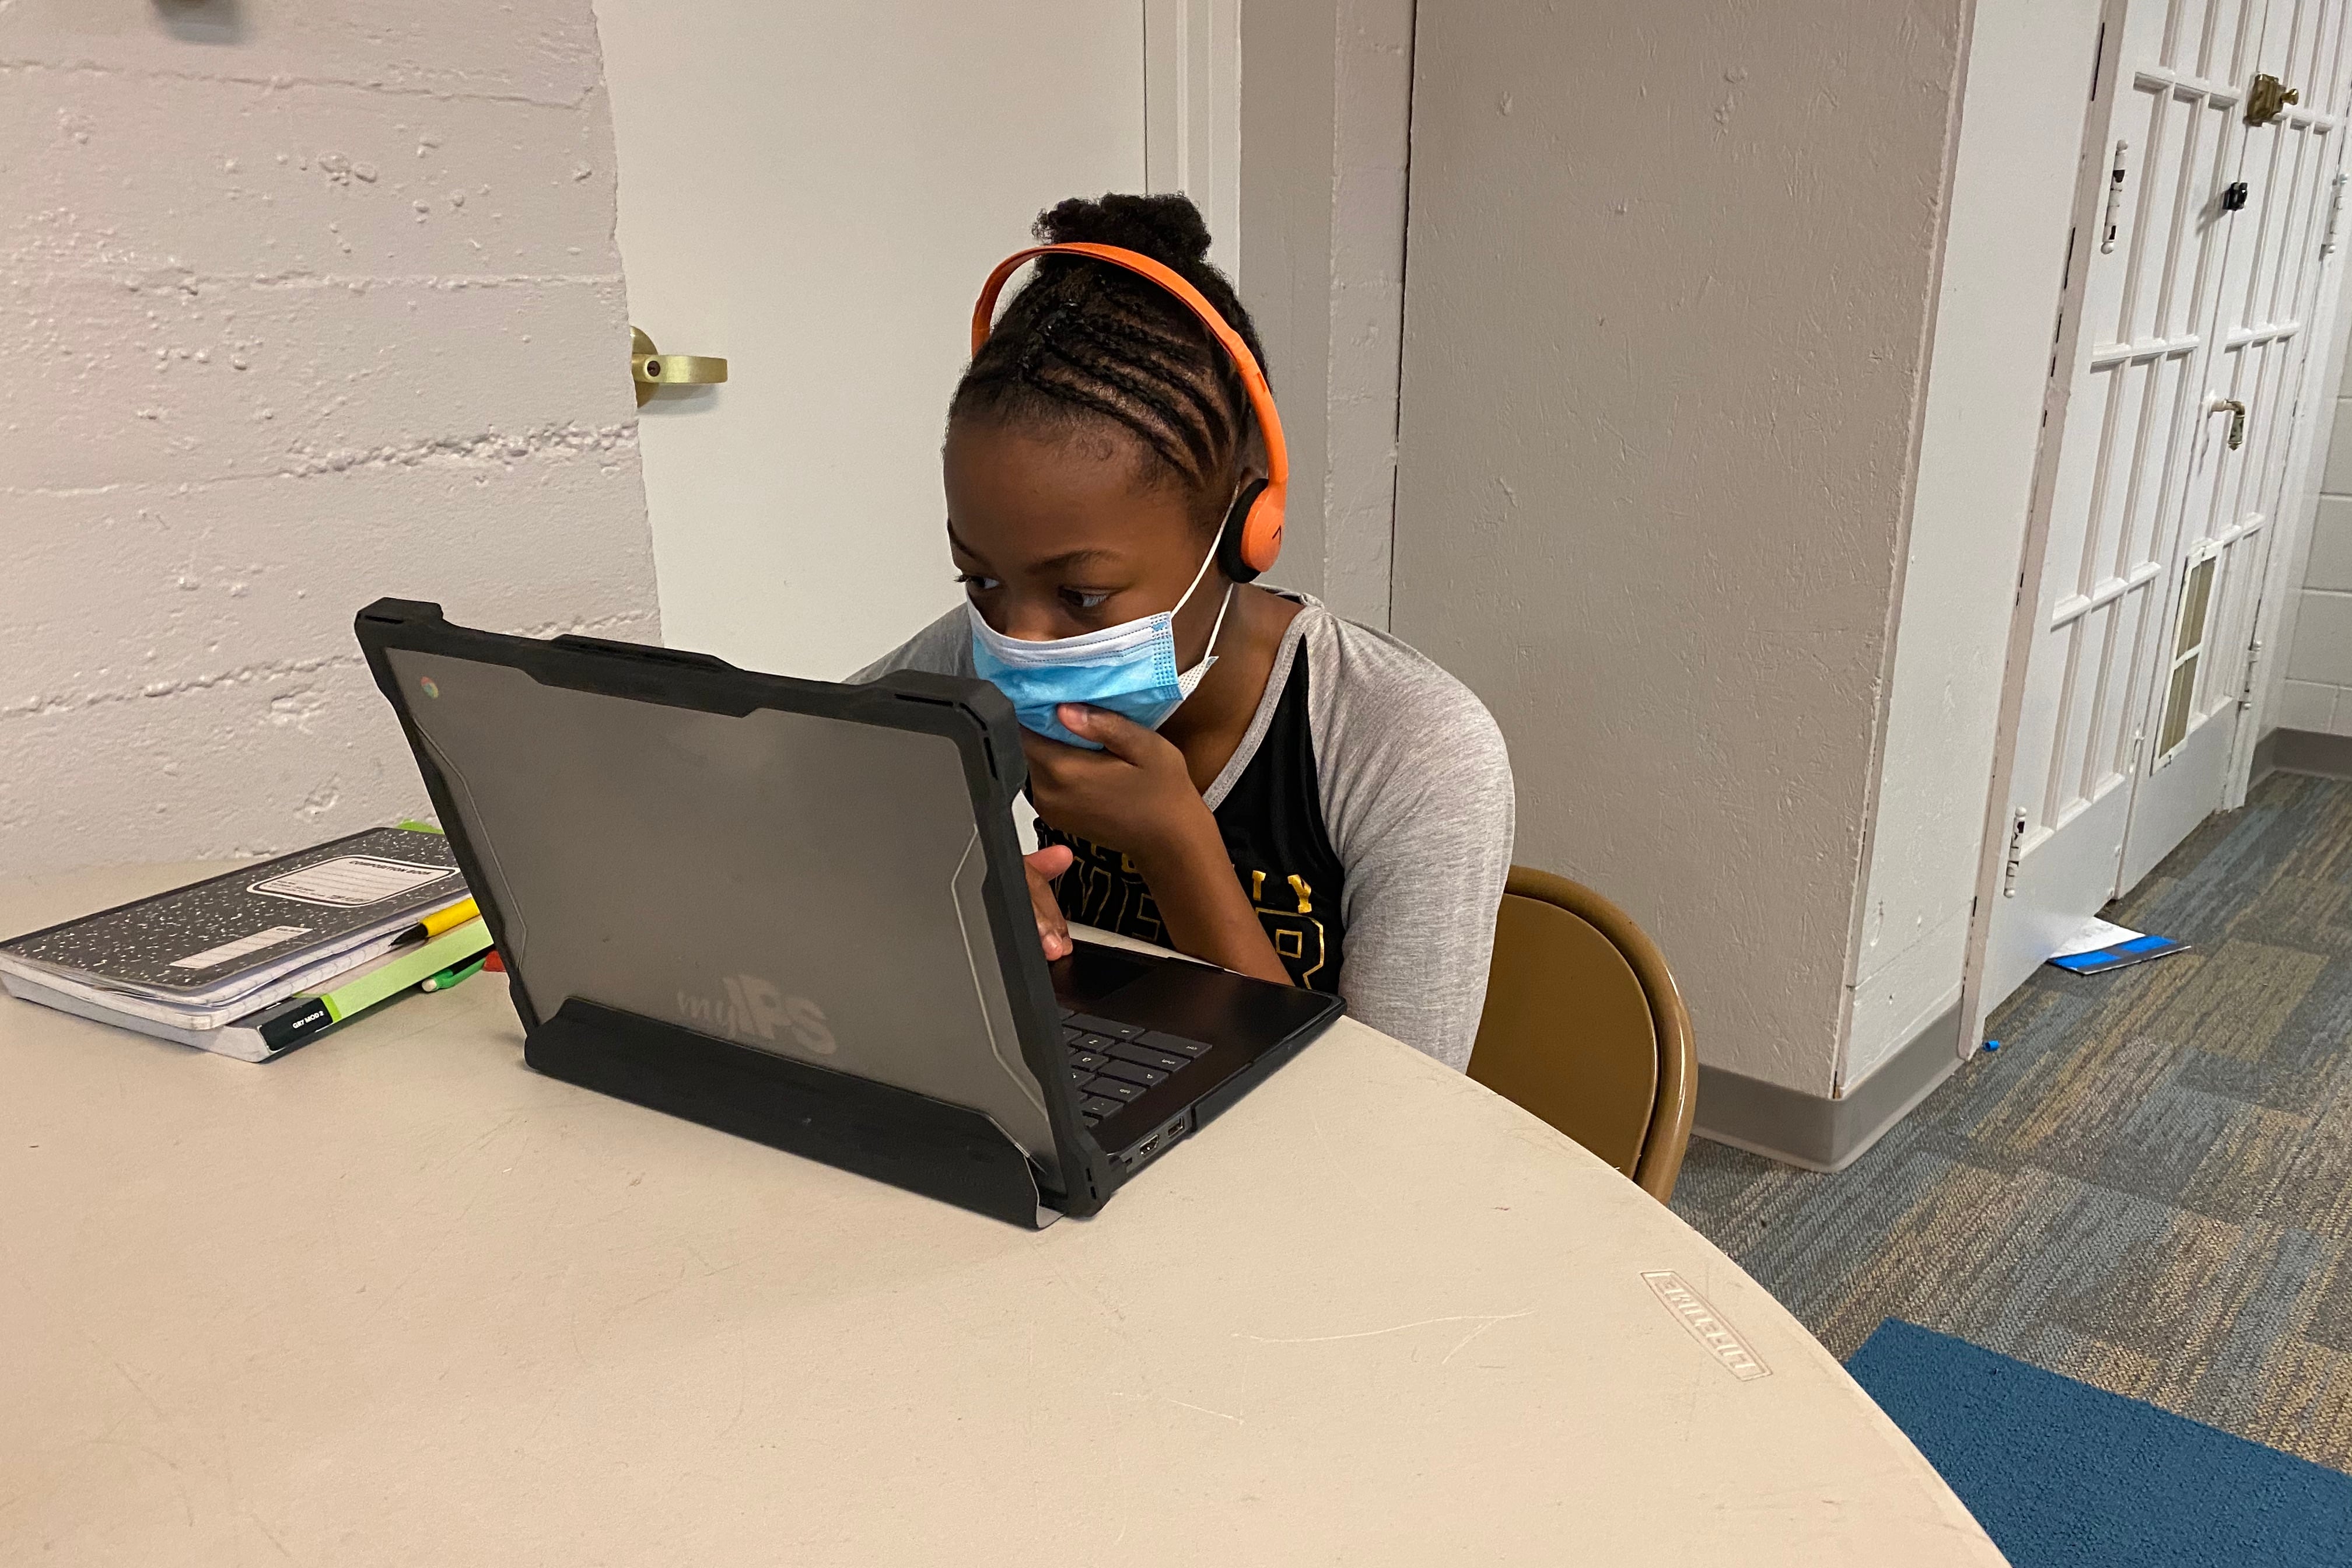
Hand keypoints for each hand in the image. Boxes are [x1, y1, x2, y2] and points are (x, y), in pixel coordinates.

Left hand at [1024, 706, 1291, 986]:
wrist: (1170, 843)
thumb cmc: (1165, 793)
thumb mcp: (1145, 747)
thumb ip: (1103, 725)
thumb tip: (1063, 708)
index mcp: (1065, 771)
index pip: (1025, 729)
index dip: (1035, 706)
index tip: (1050, 687)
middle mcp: (1047, 792)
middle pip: (1025, 745)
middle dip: (1042, 723)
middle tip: (1067, 701)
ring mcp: (1048, 807)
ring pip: (1032, 762)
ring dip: (1049, 743)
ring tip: (1077, 727)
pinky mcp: (1054, 815)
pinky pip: (1042, 779)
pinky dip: (1055, 763)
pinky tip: (1081, 754)